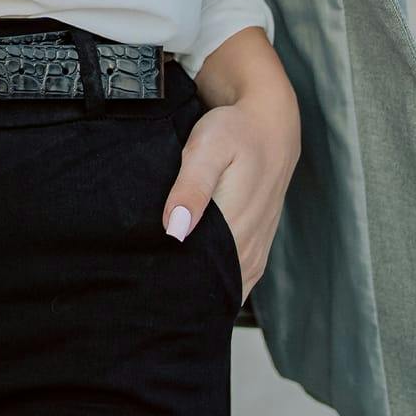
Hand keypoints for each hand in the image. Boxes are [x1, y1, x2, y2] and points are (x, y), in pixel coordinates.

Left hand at [161, 43, 299, 302]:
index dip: (174, 289)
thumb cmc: (236, 131)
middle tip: (146, 286)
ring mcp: (255, 250)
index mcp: (237, 230)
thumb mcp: (209, 148)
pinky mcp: (255, 245)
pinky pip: (235, 276)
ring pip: (225, 285)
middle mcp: (249, 249)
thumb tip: (174, 230)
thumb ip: (192, 188)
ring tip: (162, 284)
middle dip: (182, 292)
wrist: (270, 123)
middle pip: (212, 288)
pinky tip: (190, 272)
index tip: (147, 288)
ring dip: (197, 286)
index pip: (203, 280)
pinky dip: (214, 278)